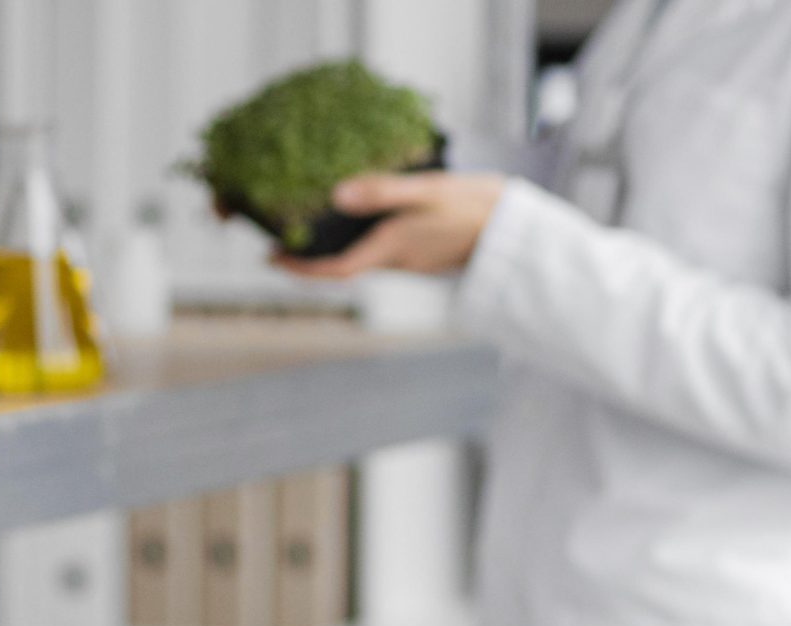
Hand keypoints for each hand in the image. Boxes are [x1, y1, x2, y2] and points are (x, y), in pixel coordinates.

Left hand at [273, 171, 505, 279]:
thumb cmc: (476, 207)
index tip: (271, 258)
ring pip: (363, 257)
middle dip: (311, 255)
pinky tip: (358, 215)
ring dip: (335, 247)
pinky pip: (384, 249)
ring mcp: (414, 258)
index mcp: (393, 247)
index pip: (336, 269)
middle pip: (344, 264)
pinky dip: (361, 238)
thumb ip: (383, 192)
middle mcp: (399, 260)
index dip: (300, 269)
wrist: (518, 229)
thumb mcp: (428, 191)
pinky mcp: (426, 251)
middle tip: (280, 237)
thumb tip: (336, 195)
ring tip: (311, 223)